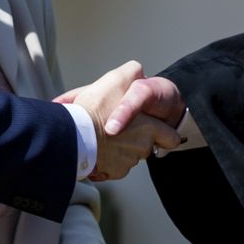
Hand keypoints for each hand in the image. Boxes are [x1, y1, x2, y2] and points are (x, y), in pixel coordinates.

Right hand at [60, 61, 182, 180]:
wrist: (73, 136)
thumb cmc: (96, 109)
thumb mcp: (117, 79)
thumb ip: (131, 72)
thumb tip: (136, 71)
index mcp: (149, 128)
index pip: (170, 138)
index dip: (164, 134)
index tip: (158, 132)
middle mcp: (142, 148)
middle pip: (145, 146)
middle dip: (135, 139)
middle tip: (118, 129)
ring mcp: (127, 162)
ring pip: (127, 156)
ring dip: (119, 149)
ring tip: (102, 137)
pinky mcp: (112, 172)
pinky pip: (112, 166)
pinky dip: (106, 160)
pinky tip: (96, 148)